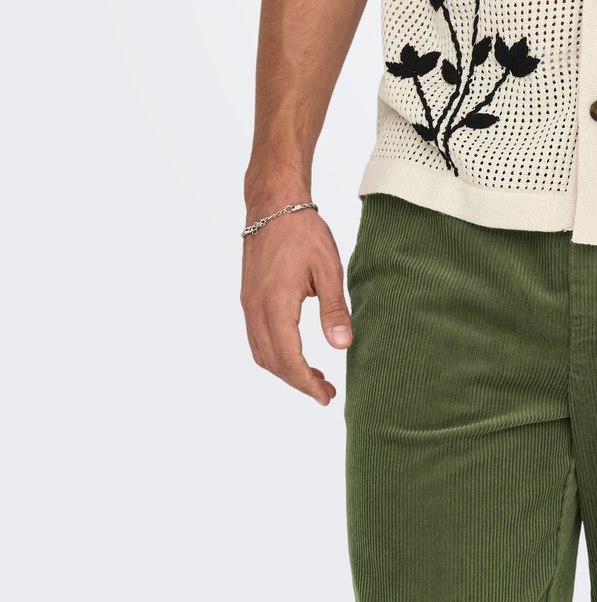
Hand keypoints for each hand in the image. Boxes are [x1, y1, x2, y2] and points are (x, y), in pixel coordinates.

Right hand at [240, 209, 352, 405]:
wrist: (274, 204)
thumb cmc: (304, 231)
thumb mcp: (328, 268)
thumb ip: (333, 309)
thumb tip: (342, 345)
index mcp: (275, 304)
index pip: (288, 359)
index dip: (306, 383)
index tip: (325, 396)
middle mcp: (255, 309)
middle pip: (272, 362)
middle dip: (297, 382)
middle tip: (324, 391)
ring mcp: (248, 304)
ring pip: (261, 353)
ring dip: (284, 370)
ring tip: (312, 376)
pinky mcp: (248, 298)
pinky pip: (256, 338)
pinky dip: (274, 354)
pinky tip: (294, 352)